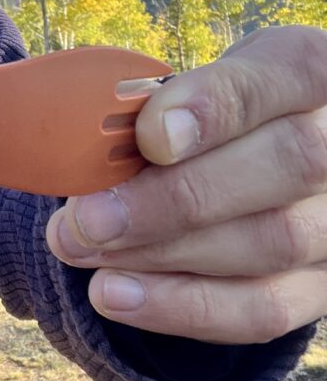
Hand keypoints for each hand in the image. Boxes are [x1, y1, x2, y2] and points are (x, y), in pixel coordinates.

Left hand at [46, 25, 326, 344]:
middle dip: (171, 199)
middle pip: (284, 166)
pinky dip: (180, 306)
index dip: (216, 106)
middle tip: (85, 218)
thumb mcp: (184, 88)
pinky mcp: (321, 286)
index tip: (149, 136)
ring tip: (78, 249)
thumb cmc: (196, 118)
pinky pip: (263, 309)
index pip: (285, 75)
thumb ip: (150, 106)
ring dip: (160, 254)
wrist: (235, 165)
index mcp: (311, 72)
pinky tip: (112, 294)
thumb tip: (90, 144)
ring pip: (270, 243)